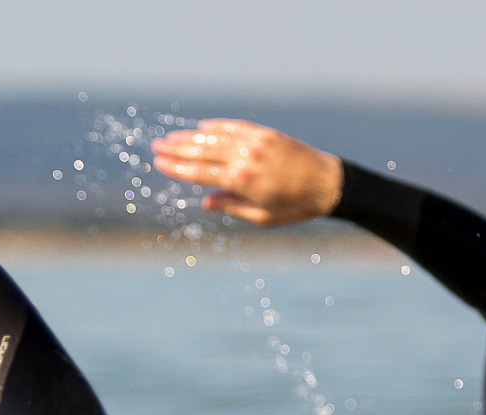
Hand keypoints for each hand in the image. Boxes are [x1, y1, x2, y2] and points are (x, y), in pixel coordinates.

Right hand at [152, 119, 342, 227]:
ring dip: (191, 137)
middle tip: (157, 147)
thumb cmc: (296, 207)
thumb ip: (232, 207)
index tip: (161, 164)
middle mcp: (246, 158)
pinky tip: (203, 128)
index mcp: (243, 181)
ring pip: (216, 137)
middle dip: (177, 150)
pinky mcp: (266, 134)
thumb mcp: (262, 217)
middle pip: (203, 151)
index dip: (178, 169)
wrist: (328, 184)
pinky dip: (218, 127)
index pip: (201, 173)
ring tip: (171, 138)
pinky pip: (236, 127)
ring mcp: (256, 142)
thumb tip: (205, 202)